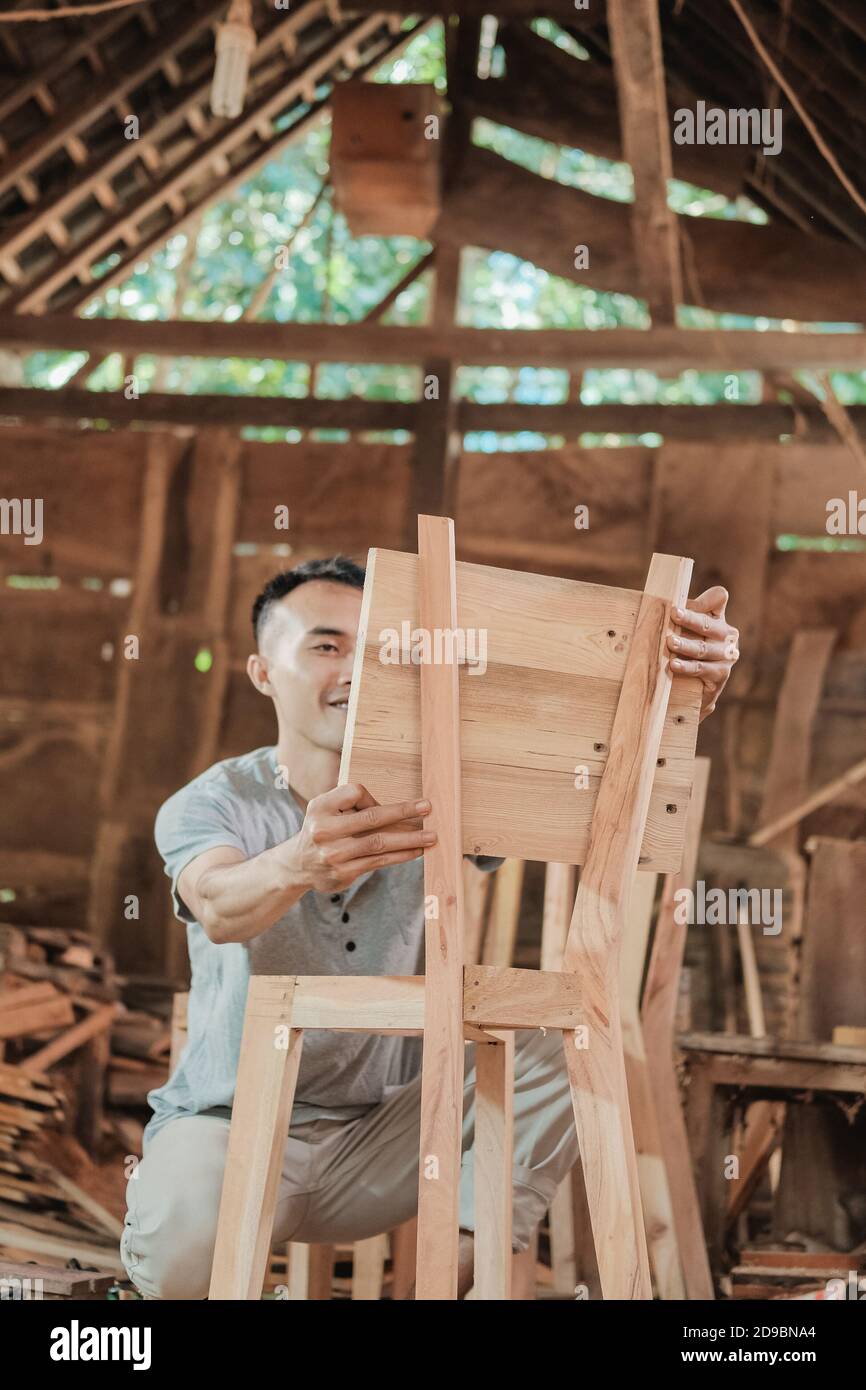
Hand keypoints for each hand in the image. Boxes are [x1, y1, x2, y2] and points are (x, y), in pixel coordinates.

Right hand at [283, 783, 435, 892]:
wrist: (298, 865)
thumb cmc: (322, 829)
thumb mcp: (324, 807)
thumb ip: (350, 802)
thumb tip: (394, 809)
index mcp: (320, 807)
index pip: (355, 793)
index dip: (373, 796)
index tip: (386, 803)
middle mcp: (324, 830)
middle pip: (372, 818)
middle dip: (403, 812)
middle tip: (427, 807)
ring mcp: (334, 854)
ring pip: (380, 843)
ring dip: (409, 838)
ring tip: (431, 836)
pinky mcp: (344, 873)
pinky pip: (379, 862)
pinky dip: (400, 856)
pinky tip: (416, 851)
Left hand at [666, 586, 738, 720]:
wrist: (693, 689)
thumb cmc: (684, 653)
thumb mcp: (683, 632)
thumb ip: (677, 619)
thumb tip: (655, 606)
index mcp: (718, 617)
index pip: (718, 598)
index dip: (704, 598)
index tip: (684, 601)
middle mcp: (728, 634)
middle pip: (709, 623)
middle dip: (690, 619)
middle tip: (674, 614)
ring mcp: (727, 655)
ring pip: (703, 647)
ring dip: (686, 645)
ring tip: (670, 642)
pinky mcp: (721, 674)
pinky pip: (702, 669)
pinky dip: (687, 667)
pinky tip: (673, 665)